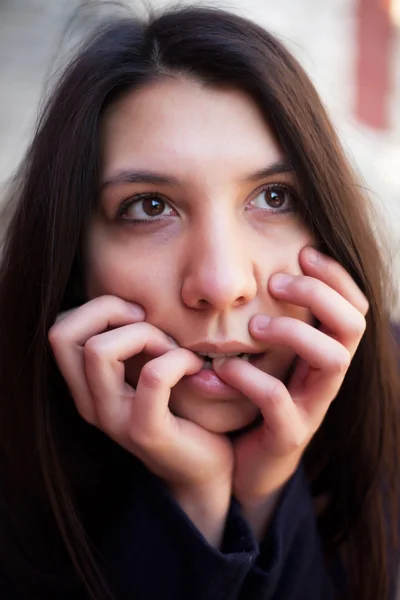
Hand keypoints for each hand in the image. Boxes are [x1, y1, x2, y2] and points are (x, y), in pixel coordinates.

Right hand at [48, 296, 233, 545]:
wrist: (206, 468)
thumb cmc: (182, 409)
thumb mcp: (148, 369)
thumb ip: (133, 343)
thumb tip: (136, 300)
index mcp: (86, 385)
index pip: (59, 330)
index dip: (96, 308)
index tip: (138, 315)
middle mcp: (89, 402)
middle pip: (63, 334)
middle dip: (110, 311)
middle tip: (150, 323)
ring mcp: (113, 419)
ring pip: (100, 351)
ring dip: (146, 335)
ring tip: (173, 349)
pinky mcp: (145, 430)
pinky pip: (154, 375)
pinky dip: (178, 359)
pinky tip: (195, 366)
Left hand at [213, 247, 368, 532]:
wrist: (242, 465)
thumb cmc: (251, 401)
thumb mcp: (265, 358)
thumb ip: (267, 321)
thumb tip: (253, 270)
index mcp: (324, 353)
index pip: (353, 306)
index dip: (336, 276)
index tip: (302, 252)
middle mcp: (326, 377)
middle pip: (352, 325)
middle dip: (318, 294)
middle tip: (276, 284)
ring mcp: (312, 407)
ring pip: (333, 360)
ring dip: (294, 332)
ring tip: (253, 327)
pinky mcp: (288, 435)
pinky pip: (279, 401)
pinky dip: (250, 379)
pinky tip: (223, 369)